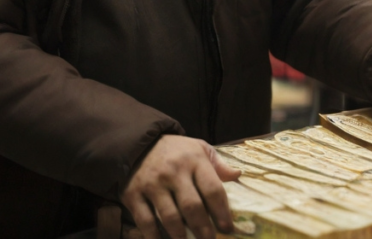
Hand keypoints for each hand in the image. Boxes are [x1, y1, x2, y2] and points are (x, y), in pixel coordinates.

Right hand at [121, 134, 240, 238]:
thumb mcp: (199, 148)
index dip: (222, 213)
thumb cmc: (175, 150)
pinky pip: (146, 221)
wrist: (138, 142)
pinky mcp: (133, 194)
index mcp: (193, 160)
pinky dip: (154, 237)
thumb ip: (218, 164)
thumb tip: (237, 175)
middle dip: (204, 230)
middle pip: (192, 207)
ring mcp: (152, 184)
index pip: (213, 189)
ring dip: (182, 237)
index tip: (228, 229)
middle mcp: (173, 172)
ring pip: (170, 217)